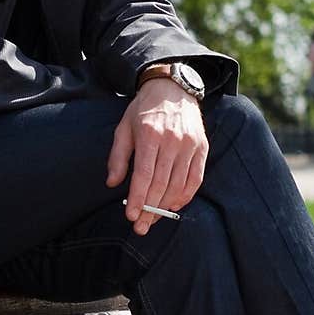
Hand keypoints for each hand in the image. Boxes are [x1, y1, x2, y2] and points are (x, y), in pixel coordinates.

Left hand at [106, 77, 207, 233]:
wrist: (173, 88)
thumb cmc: (144, 110)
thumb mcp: (124, 128)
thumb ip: (118, 157)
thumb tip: (112, 183)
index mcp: (150, 135)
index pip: (144, 175)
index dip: (137, 198)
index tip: (131, 216)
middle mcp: (172, 141)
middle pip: (161, 184)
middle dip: (149, 209)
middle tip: (140, 226)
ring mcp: (189, 145)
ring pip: (178, 184)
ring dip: (165, 206)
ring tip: (154, 219)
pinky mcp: (201, 147)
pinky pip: (195, 178)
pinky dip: (185, 196)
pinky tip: (173, 206)